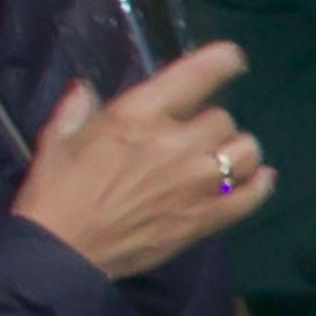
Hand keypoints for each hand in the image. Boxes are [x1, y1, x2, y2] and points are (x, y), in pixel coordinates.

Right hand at [6, 38, 272, 278]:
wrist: (62, 253)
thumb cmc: (56, 192)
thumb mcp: (58, 138)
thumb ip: (78, 107)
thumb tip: (87, 88)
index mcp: (140, 114)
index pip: (201, 74)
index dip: (224, 61)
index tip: (231, 61)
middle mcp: (176, 143)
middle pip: (223, 118)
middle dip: (210, 123)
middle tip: (192, 137)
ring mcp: (196, 183)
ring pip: (247, 152)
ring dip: (237, 151)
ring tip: (221, 158)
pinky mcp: (206, 219)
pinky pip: (252, 196)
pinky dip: (260, 184)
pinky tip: (258, 178)